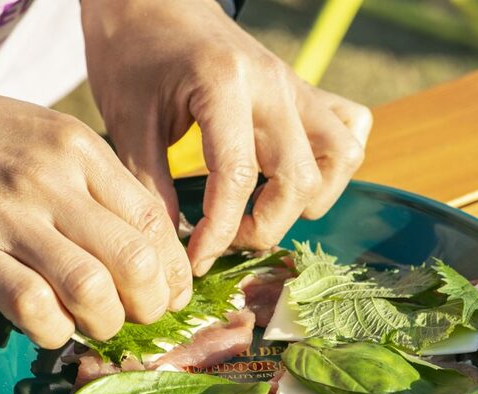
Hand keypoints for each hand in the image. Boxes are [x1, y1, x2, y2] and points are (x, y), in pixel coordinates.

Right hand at [0, 64, 191, 347]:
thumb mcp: (49, 137)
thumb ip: (99, 183)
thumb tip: (149, 241)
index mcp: (80, 150)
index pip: (154, 219)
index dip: (174, 268)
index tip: (173, 292)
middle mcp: (52, 180)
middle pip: (135, 259)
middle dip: (153, 303)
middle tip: (144, 317)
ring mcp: (8, 216)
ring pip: (91, 287)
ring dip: (107, 321)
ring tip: (100, 325)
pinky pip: (32, 306)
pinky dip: (54, 330)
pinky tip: (53, 328)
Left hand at [81, 0, 372, 275]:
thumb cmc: (132, 51)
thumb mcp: (127, 119)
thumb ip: (150, 184)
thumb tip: (171, 246)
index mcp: (223, 83)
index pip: (236, 178)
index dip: (219, 232)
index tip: (196, 257)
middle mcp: (274, 83)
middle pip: (300, 178)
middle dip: (266, 225)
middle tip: (228, 236)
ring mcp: (297, 85)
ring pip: (341, 156)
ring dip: (309, 197)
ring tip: (264, 208)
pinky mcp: (305, 89)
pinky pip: (350, 128)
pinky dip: (332, 163)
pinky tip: (292, 173)